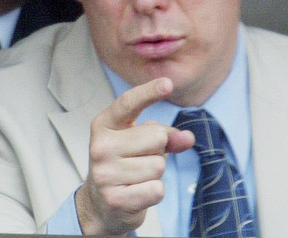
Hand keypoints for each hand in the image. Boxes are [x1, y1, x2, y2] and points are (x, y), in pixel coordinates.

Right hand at [75, 77, 194, 234]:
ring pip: (159, 165)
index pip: (128, 103)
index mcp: (104, 125)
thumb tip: (188, 138)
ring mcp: (105, 174)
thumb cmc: (124, 164)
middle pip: (156, 136)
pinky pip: (157, 189)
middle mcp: (100, 146)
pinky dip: (154, 192)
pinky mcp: (115, 199)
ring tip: (137, 177)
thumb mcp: (141, 143)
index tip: (168, 83)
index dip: (149, 92)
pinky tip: (137, 192)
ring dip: (156, 173)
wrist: (100, 204)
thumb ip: (165, 135)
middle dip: (159, 149)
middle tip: (140, 159)